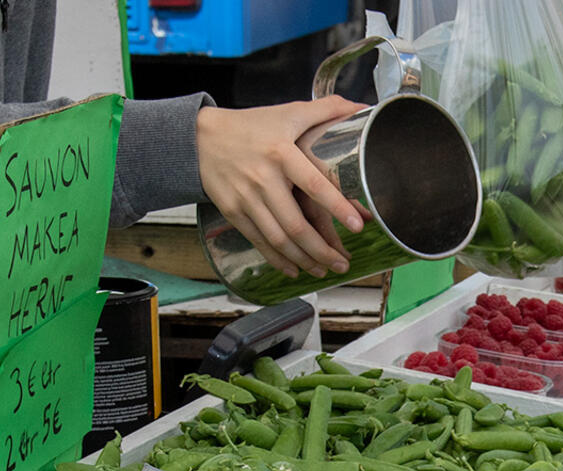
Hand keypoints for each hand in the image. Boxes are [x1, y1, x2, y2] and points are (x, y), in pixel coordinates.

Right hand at [197, 96, 366, 278]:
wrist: (201, 138)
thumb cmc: (251, 126)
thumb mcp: (287, 112)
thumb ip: (326, 109)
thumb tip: (361, 106)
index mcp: (281, 152)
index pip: (314, 183)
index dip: (337, 205)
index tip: (357, 225)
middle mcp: (263, 178)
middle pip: (295, 225)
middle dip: (322, 249)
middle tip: (343, 263)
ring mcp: (246, 199)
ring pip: (278, 239)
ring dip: (304, 260)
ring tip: (325, 270)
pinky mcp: (233, 212)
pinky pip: (259, 242)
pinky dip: (278, 260)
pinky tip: (294, 270)